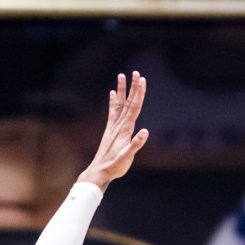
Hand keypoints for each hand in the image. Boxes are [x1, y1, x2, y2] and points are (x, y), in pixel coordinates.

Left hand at [78, 71, 149, 189]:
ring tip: (121, 76)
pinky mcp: (110, 130)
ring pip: (119, 104)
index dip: (139, 94)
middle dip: (133, 87)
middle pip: (128, 102)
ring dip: (121, 90)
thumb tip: (145, 131)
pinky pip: (112, 112)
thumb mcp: (127, 157)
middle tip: (136, 73)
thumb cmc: (115, 166)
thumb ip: (136, 144)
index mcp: (125, 129)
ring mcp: (113, 126)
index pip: (134, 108)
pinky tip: (112, 93)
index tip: (142, 80)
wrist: (99, 171)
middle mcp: (118, 125)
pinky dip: (113, 101)